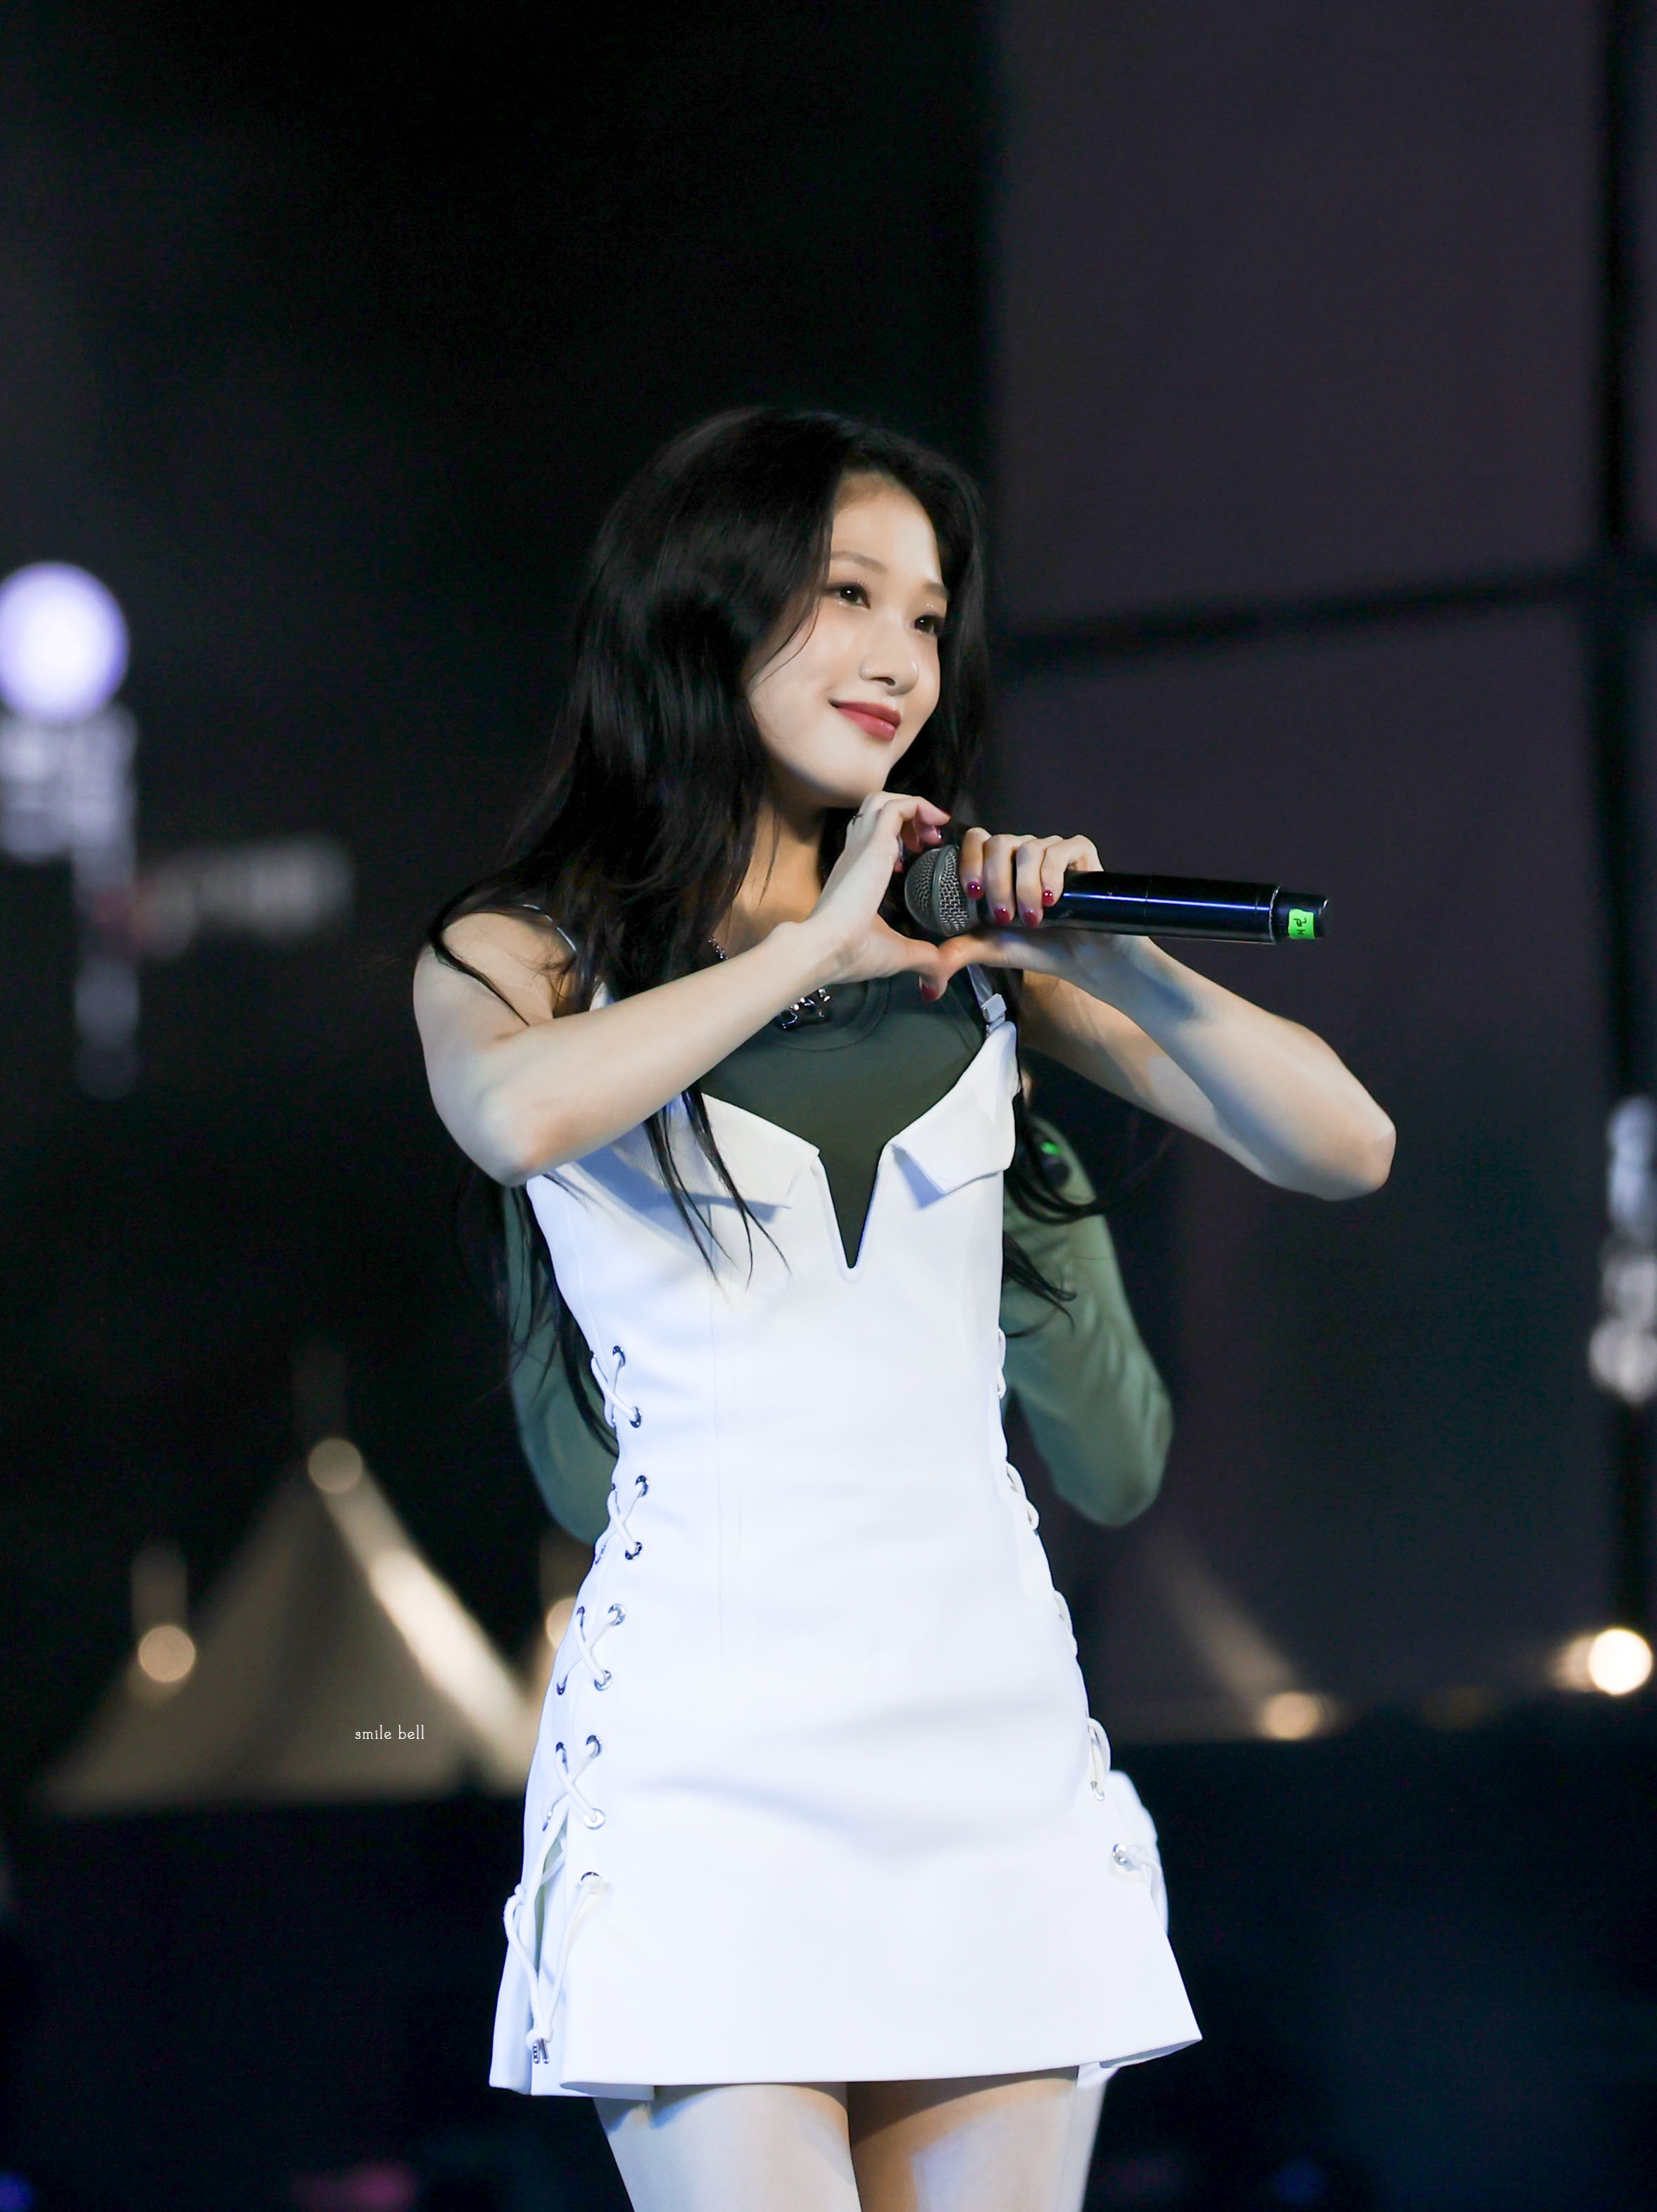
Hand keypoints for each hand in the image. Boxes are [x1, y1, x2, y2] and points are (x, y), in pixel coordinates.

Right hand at [799, 791, 954, 988]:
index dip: (898, 836)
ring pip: (882, 800)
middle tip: (927, 839)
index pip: (871, 836)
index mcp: (855, 873)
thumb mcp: (896, 953)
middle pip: (875, 810)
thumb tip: (939, 980)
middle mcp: (855, 854)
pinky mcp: (872, 844)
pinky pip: (895, 806)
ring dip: (912, 806)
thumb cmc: (851, 953)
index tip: (916, 855)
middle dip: (907, 815)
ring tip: (932, 828)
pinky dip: (918, 806)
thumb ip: (921, 960)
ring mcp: (861, 846)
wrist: (825, 949)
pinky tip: (934, 824)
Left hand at [926, 826, 1148, 1003]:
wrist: (1081, 959)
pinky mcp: (1080, 852)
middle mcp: (1023, 850)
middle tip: (1004, 917)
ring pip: (1028, 849)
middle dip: (996, 881)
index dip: (969, 860)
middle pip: (999, 842)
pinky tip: (1052, 899)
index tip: (973, 894)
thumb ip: (959, 951)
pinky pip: (1061, 850)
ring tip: (1033, 919)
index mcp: (998, 864)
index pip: (976, 840)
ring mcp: (1051, 849)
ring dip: (1024, 887)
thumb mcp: (990, 948)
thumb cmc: (1036, 947)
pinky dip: (1052, 874)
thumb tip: (929, 977)